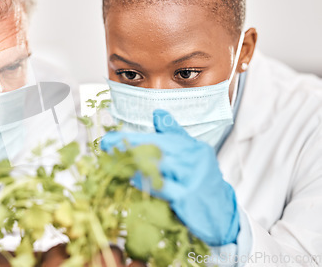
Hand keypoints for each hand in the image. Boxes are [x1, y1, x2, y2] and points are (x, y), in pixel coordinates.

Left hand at [101, 109, 239, 245]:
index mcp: (193, 147)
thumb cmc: (200, 184)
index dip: (133, 137)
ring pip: (158, 164)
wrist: (222, 215)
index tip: (110, 138)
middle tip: (105, 146)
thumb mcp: (191, 157)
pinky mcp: (189, 195)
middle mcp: (195, 158)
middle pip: (156, 148)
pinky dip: (144, 181)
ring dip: (132, 161)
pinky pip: (162, 185)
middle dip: (127, 146)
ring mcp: (193, 176)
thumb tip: (158, 113)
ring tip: (112, 160)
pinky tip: (129, 178)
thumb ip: (174, 135)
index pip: (160, 137)